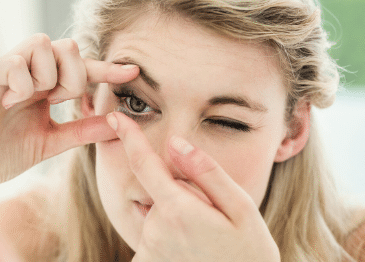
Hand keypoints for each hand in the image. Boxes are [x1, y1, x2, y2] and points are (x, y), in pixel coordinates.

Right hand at [0, 34, 138, 184]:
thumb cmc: (4, 154)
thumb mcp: (51, 142)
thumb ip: (83, 130)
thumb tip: (118, 123)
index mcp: (44, 87)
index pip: (81, 70)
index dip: (107, 70)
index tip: (133, 73)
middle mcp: (28, 73)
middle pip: (67, 46)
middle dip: (73, 75)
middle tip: (56, 100)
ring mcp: (7, 70)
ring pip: (43, 44)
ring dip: (47, 76)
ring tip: (29, 100)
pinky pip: (15, 61)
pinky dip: (21, 83)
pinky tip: (8, 103)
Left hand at [106, 112, 280, 261]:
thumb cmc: (249, 251)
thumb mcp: (240, 207)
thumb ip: (205, 172)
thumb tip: (175, 142)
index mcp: (177, 210)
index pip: (144, 163)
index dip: (129, 136)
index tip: (115, 116)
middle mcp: (155, 229)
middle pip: (158, 190)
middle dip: (180, 192)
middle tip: (212, 216)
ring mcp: (148, 249)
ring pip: (157, 212)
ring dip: (176, 215)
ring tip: (206, 237)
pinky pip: (154, 233)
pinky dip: (170, 233)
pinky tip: (193, 248)